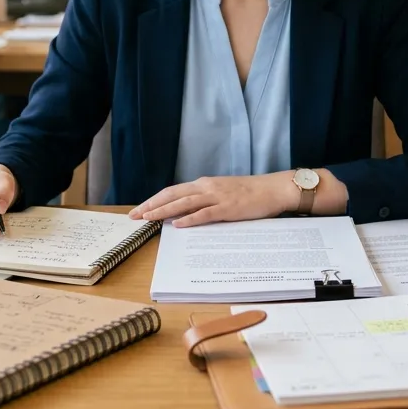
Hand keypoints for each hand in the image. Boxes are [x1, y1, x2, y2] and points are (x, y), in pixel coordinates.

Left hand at [128, 173, 294, 227]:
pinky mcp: (228, 207)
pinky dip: (190, 218)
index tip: (139, 209)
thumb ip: (203, 201)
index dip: (154, 200)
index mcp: (203, 184)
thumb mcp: (221, 193)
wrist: (272, 189)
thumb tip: (184, 213)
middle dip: (151, 205)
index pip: (172, 191)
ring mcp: (217, 196)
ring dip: (164, 211)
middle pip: (172, 195)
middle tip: (134, 216)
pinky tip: (178, 224)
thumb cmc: (248, 193)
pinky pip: (205, 213)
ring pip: (184, 202)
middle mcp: (206, 187)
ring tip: (148, 218)